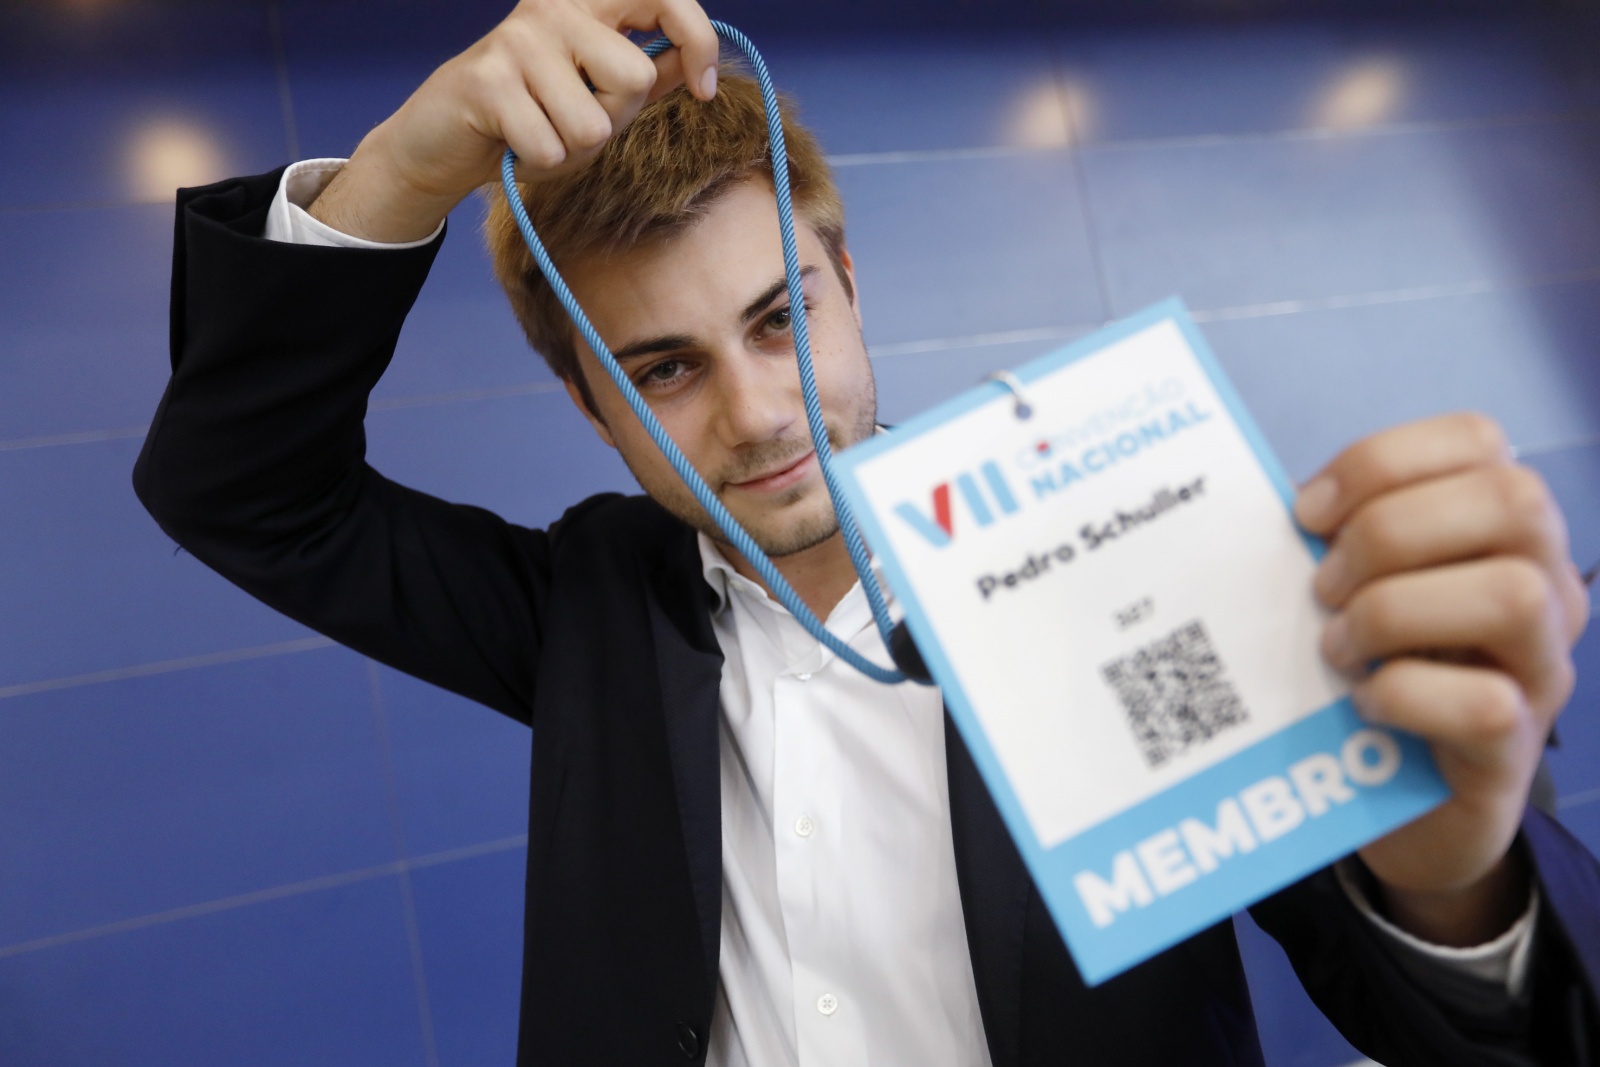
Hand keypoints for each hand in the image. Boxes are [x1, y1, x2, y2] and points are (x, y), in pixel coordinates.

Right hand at [309, 0, 718, 241]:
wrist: (444, 144)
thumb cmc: (532, 120)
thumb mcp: (602, 99)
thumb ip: (650, 76)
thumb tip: (697, 63)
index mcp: (586, 3)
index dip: (698, 41)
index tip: (703, 89)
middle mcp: (553, 6)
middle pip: (635, 76)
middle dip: (615, 118)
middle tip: (573, 120)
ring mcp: (518, 38)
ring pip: (593, 122)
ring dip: (572, 149)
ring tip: (540, 134)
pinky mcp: (489, 79)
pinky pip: (551, 147)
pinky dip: (539, 163)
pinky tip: (514, 145)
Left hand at [1294, 413, 1589, 945]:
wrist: (1400, 801)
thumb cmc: (1372, 672)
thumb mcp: (1354, 590)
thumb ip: (1333, 542)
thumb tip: (1271, 506)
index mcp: (1499, 531)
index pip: (1480, 439)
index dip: (1384, 459)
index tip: (1308, 512)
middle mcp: (1545, 587)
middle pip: (1512, 501)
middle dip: (1390, 531)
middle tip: (1322, 587)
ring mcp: (1542, 668)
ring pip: (1514, 594)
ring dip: (1396, 610)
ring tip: (1337, 645)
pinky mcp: (1513, 747)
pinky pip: (1486, 704)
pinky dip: (1406, 695)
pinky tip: (1362, 701)